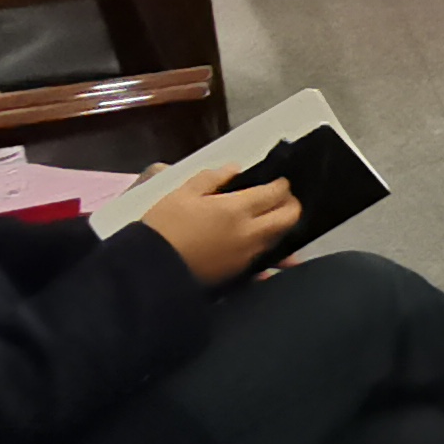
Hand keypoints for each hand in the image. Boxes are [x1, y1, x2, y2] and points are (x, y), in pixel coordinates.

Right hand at [137, 163, 304, 286]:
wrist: (151, 268)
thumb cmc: (164, 226)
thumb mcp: (183, 193)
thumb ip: (212, 178)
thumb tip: (235, 169)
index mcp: (236, 209)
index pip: (274, 193)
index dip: (282, 185)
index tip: (281, 181)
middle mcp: (249, 233)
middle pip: (288, 217)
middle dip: (292, 204)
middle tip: (284, 198)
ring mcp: (247, 256)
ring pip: (279, 238)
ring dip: (282, 225)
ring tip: (274, 217)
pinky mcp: (240, 273)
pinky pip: (266, 259)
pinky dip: (273, 251)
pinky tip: (272, 248)